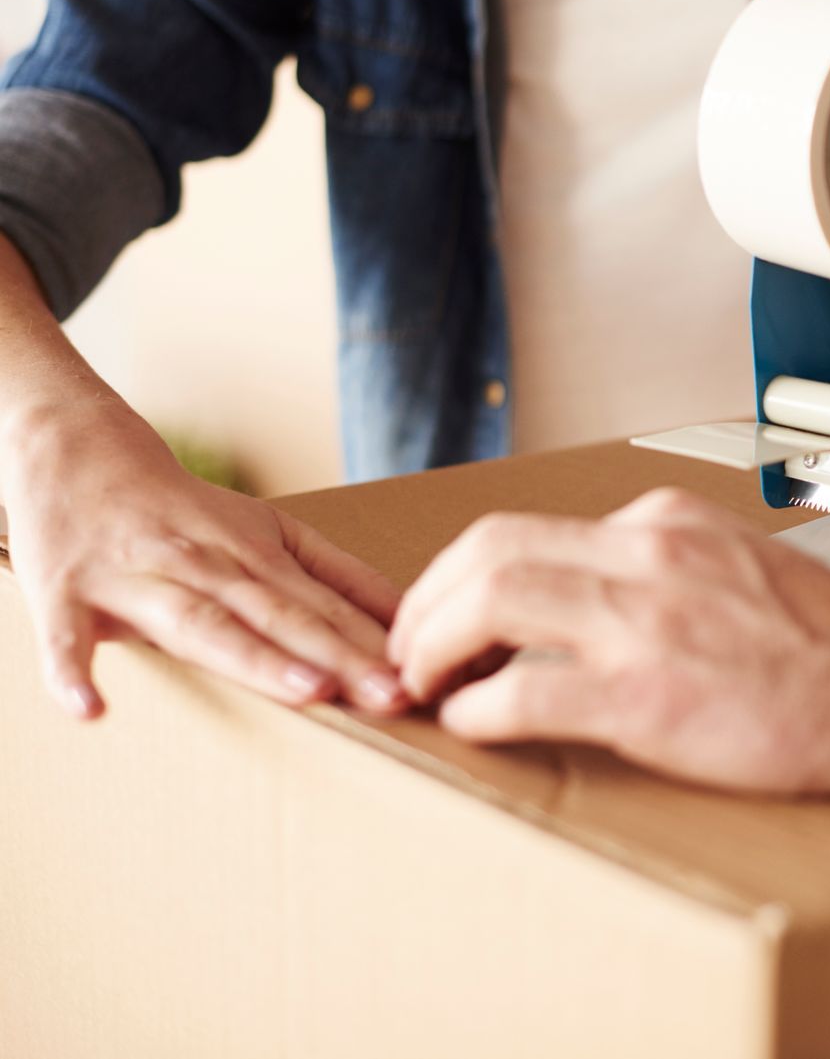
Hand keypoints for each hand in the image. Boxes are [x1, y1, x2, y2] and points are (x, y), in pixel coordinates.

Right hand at [2, 401, 405, 718]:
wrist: (79, 451)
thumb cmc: (186, 510)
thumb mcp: (270, 531)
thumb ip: (333, 575)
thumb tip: (406, 614)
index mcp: (257, 556)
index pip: (326, 607)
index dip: (374, 645)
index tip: (427, 680)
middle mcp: (207, 566)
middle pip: (283, 617)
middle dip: (341, 658)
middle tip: (395, 695)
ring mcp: (139, 580)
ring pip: (205, 625)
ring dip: (256, 659)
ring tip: (309, 693)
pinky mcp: (67, 594)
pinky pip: (66, 640)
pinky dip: (72, 673)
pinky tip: (92, 712)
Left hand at [389, 489, 829, 794]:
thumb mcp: (743, 573)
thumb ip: (670, 574)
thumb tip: (599, 606)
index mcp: (668, 524)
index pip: (526, 530)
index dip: (462, 577)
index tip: (446, 617)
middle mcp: (648, 554)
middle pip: (485, 552)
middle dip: (426, 605)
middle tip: (412, 654)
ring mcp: (646, 620)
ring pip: (486, 604)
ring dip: (432, 651)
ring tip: (425, 689)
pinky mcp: (647, 695)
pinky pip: (521, 694)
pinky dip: (477, 714)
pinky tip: (477, 731)